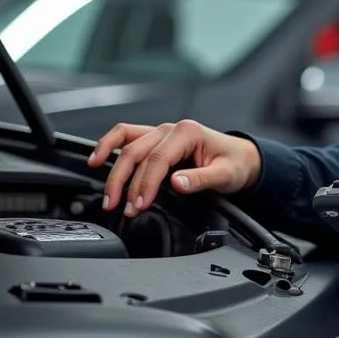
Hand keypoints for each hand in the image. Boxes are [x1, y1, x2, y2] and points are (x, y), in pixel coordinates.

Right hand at [87, 120, 262, 215]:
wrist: (242, 157)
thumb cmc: (235, 164)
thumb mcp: (225, 175)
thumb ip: (200, 179)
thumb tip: (176, 183)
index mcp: (188, 132)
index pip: (157, 159)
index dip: (145, 184)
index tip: (139, 205)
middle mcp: (170, 129)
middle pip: (136, 153)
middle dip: (124, 183)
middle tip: (120, 208)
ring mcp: (160, 131)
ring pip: (126, 145)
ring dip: (112, 170)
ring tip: (108, 196)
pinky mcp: (154, 139)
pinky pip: (125, 136)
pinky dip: (108, 146)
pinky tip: (96, 160)